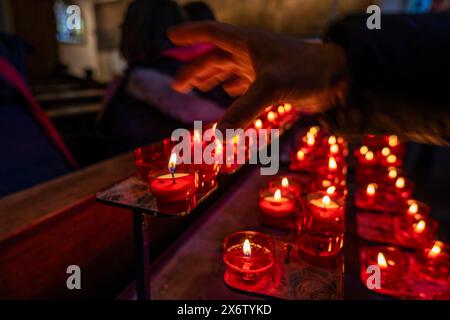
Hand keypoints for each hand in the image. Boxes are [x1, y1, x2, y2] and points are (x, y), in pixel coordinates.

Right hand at [168, 21, 348, 131]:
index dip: (190, 34)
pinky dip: (234, 90)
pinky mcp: (273, 81)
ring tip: (198, 89)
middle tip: (179, 86)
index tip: (170, 36)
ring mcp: (263, 66)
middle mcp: (252, 52)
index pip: (211, 33)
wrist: (340, 76)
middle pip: (215, 57)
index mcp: (247, 43)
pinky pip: (246, 84)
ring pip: (229, 70)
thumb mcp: (271, 87)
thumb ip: (243, 110)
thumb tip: (218, 135)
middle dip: (196, 70)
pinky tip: (228, 95)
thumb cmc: (308, 70)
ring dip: (213, 79)